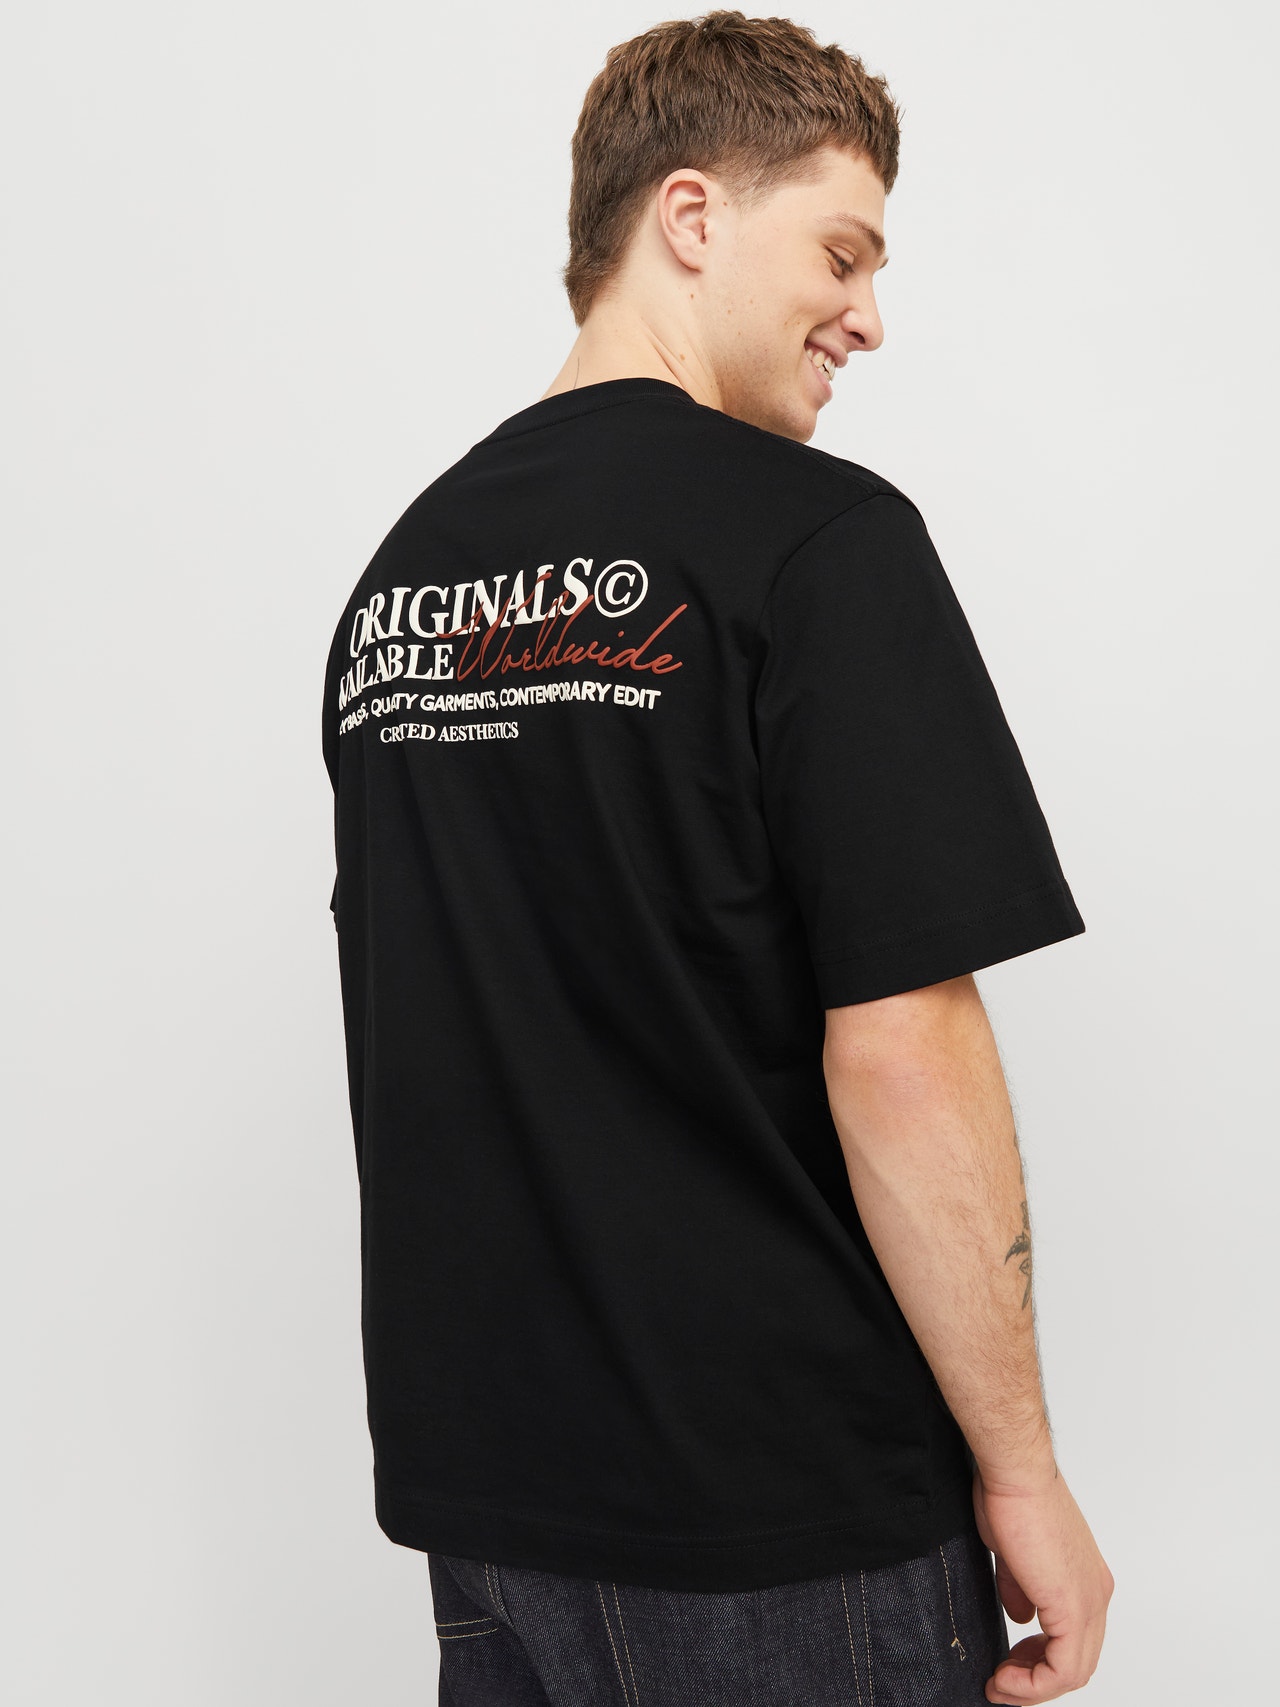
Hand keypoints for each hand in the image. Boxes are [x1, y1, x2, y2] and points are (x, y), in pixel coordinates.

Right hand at [972, 1462, 1114, 1702]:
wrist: (1016, 1475)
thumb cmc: (1011, 1498)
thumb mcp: (1013, 1555)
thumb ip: (1020, 1590)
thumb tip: (1020, 1617)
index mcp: (1086, 1579)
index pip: (1074, 1639)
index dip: (1040, 1659)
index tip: (1007, 1662)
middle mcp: (1096, 1594)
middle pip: (1077, 1662)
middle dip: (1036, 1679)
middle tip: (1002, 1680)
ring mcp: (1089, 1602)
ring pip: (1073, 1672)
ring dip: (1033, 1686)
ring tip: (1000, 1684)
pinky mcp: (1073, 1608)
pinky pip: (1062, 1669)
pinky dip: (1033, 1683)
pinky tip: (1004, 1677)